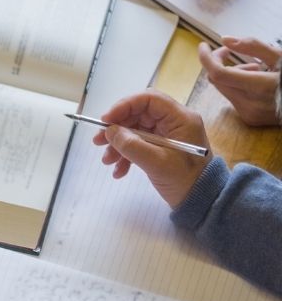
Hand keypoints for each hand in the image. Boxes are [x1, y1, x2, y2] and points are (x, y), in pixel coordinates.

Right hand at [93, 90, 211, 208]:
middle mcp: (174, 122)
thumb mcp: (157, 163)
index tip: (106, 121)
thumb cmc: (184, 180)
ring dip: (119, 144)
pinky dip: (126, 155)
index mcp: (180, 119)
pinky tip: (119, 170)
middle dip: (117, 128)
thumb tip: (110, 132)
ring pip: (135, 129)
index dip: (124, 106)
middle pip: (138, 114)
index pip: (148, 100)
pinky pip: (139, 143)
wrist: (201, 201)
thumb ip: (132, 145)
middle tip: (98, 142)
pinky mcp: (162, 147)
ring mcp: (168, 134)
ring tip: (107, 161)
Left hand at [199, 35, 280, 125]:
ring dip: (231, 74)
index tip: (202, 46)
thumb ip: (253, 46)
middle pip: (217, 80)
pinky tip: (257, 82)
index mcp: (260, 87)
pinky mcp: (250, 120)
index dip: (207, 58)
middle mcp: (251, 104)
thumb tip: (225, 39)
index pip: (219, 73)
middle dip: (218, 62)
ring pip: (224, 89)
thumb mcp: (281, 57)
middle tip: (229, 52)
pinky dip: (238, 86)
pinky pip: (233, 99)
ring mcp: (250, 114)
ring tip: (255, 67)